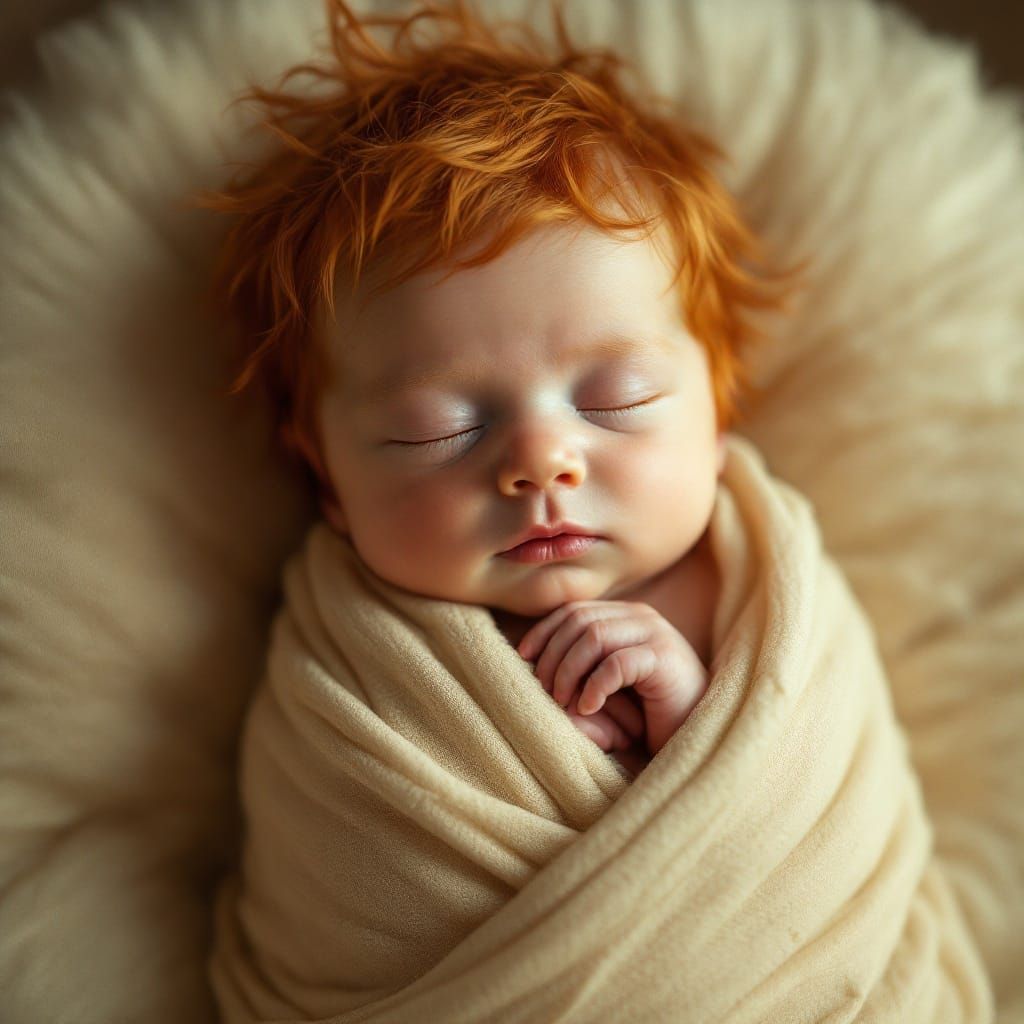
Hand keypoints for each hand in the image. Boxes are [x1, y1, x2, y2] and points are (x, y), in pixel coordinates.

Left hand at [517, 600, 708, 756]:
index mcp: (624, 616)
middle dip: (553, 655)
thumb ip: (576, 668)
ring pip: (594, 636)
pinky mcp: (665, 657)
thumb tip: (527, 661)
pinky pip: (616, 663)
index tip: (523, 658)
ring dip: (569, 671)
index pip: (573, 610)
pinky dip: (594, 686)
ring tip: (563, 701)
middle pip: (578, 620)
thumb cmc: (647, 714)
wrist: (696, 734)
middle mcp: (640, 616)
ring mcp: (655, 633)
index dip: (544, 632)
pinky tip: (588, 707)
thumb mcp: (605, 687)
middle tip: (543, 690)